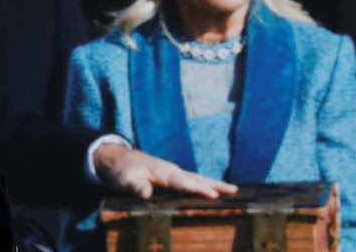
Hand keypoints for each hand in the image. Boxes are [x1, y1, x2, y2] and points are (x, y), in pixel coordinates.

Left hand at [94, 144, 237, 198]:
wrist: (121, 160)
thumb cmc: (123, 172)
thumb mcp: (125, 181)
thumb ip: (136, 186)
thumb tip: (146, 194)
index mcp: (163, 173)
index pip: (183, 182)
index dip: (198, 189)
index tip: (213, 194)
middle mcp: (172, 171)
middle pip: (196, 178)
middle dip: (214, 185)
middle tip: (234, 190)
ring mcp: (174, 173)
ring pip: (197, 178)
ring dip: (215, 184)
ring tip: (233, 190)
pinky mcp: (174, 177)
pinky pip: (193, 180)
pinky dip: (206, 184)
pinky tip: (216, 191)